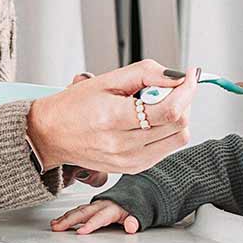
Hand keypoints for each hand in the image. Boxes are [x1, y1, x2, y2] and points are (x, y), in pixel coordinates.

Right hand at [27, 59, 197, 176]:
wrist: (52, 135)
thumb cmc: (75, 106)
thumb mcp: (107, 79)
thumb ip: (146, 74)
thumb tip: (178, 78)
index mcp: (113, 119)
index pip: (168, 110)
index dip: (187, 91)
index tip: (190, 76)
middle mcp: (122, 146)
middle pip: (178, 125)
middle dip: (184, 101)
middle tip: (173, 87)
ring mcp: (129, 162)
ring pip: (177, 139)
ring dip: (178, 117)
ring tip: (158, 105)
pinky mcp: (132, 169)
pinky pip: (166, 149)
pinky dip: (167, 132)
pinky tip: (150, 121)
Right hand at [51, 199, 140, 234]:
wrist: (133, 193)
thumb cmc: (133, 206)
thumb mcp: (139, 214)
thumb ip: (135, 221)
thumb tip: (131, 226)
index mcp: (113, 208)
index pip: (100, 217)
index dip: (91, 225)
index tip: (81, 232)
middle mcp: (101, 205)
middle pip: (83, 212)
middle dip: (69, 220)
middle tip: (58, 228)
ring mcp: (95, 205)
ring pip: (78, 211)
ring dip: (65, 218)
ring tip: (54, 225)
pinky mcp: (90, 207)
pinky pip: (77, 210)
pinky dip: (66, 216)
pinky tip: (58, 222)